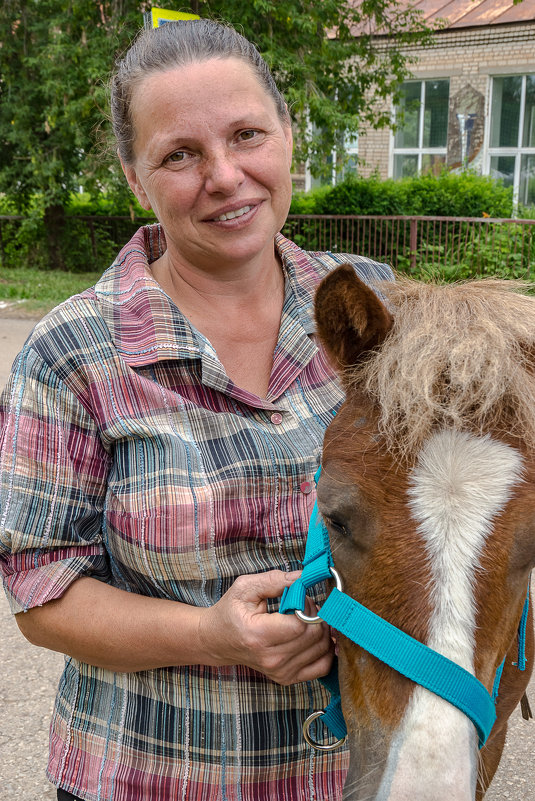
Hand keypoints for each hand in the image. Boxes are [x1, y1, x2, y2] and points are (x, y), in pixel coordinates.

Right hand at [200, 570, 333, 684]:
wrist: (217, 641)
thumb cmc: (231, 612)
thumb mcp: (245, 588)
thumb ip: (275, 580)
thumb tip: (304, 577)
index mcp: (258, 635)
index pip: (300, 625)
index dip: (306, 607)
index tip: (298, 598)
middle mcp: (271, 658)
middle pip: (314, 636)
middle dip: (315, 615)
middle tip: (303, 605)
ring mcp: (280, 671)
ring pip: (322, 649)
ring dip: (321, 629)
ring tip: (306, 618)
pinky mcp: (287, 677)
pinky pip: (321, 667)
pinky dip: (326, 650)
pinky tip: (317, 636)